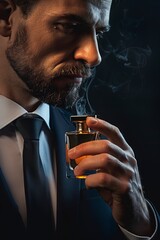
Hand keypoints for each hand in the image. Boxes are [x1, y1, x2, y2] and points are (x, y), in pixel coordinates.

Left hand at [68, 117, 154, 235]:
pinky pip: (104, 179)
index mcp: (125, 152)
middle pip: (105, 145)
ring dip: (86, 164)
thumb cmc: (118, 186)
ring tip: (77, 170)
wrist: (134, 209)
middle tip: (72, 154)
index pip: (115, 133)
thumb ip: (97, 160)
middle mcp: (128, 160)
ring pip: (105, 160)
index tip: (89, 121)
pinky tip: (88, 183)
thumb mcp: (110, 169)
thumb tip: (76, 153)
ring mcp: (128, 173)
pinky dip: (91, 180)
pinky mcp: (124, 188)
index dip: (102, 125)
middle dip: (84, 147)